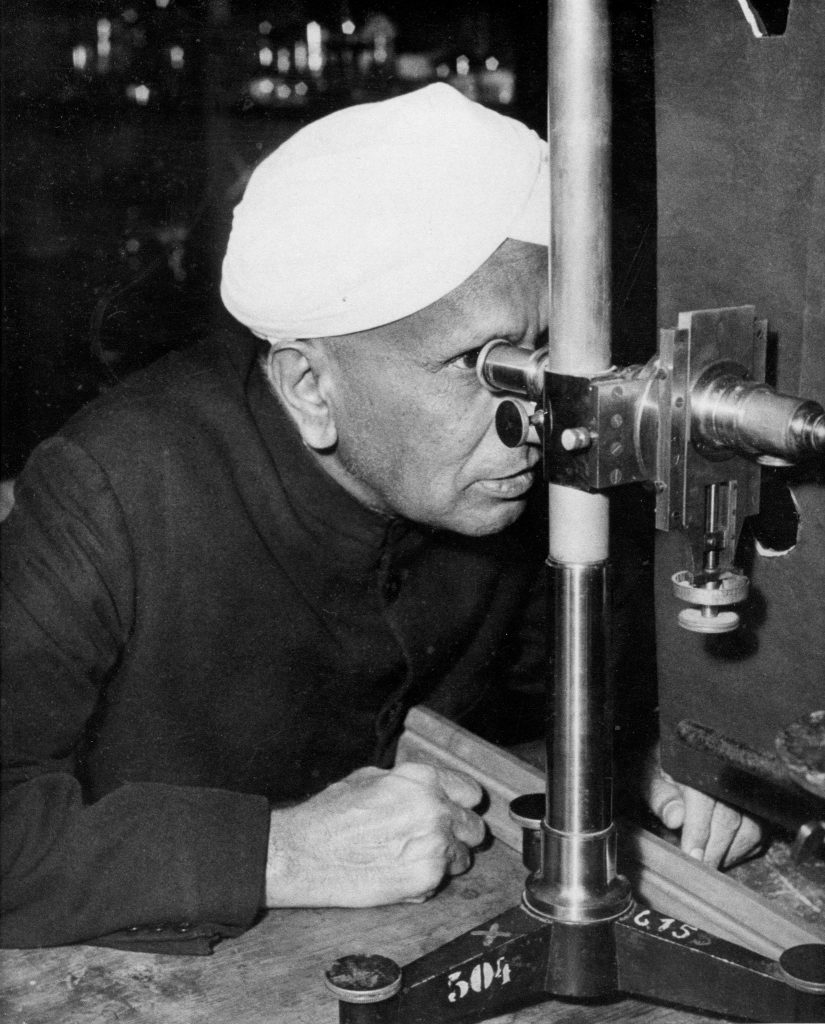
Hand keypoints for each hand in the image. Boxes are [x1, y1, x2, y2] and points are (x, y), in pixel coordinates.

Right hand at [265, 762, 485, 907]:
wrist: (306, 852)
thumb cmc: (331, 815)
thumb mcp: (370, 779)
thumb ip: (409, 784)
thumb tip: (426, 788)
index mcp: (423, 779)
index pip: (471, 792)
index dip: (462, 803)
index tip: (457, 812)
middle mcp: (436, 809)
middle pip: (475, 827)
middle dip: (459, 833)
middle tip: (437, 839)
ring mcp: (435, 845)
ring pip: (463, 857)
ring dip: (446, 859)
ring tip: (413, 858)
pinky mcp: (427, 878)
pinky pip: (442, 882)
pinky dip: (426, 881)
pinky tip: (400, 872)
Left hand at [642, 745, 762, 868]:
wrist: (683, 763)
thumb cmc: (665, 773)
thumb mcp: (652, 778)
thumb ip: (661, 796)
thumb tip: (675, 818)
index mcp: (698, 765)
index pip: (703, 802)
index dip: (698, 831)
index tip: (692, 855)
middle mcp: (729, 775)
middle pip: (729, 820)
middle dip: (713, 849)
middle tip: (700, 868)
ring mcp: (748, 790)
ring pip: (750, 830)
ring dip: (730, 853)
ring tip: (710, 863)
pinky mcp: (759, 806)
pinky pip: (760, 834)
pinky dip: (743, 850)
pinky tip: (724, 855)